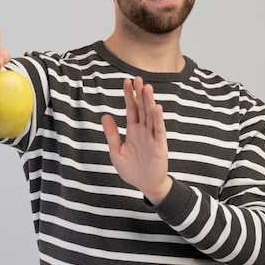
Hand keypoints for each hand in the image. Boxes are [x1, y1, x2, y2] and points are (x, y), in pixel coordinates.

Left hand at [102, 77, 172, 204]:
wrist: (145, 185)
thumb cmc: (132, 169)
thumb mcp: (116, 151)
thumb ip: (111, 134)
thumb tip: (105, 115)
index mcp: (133, 130)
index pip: (132, 109)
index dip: (129, 96)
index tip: (126, 82)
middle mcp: (143, 130)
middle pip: (142, 108)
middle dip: (140, 94)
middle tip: (137, 78)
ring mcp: (152, 137)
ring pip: (151, 116)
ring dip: (149, 102)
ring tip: (147, 88)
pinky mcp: (160, 146)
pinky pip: (159, 131)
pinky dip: (158, 120)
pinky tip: (157, 108)